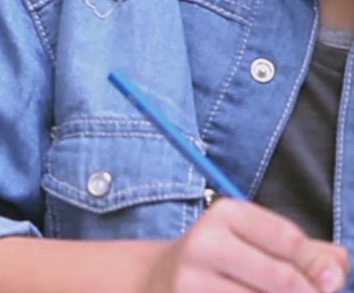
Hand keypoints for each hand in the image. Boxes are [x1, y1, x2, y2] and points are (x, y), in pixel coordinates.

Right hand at [145, 199, 347, 292]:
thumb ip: (310, 255)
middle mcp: (203, 242)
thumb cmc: (226, 261)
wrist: (159, 280)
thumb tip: (334, 274)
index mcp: (225, 214)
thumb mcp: (261, 243)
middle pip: (282, 279)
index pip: (290, 240)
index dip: (315, 266)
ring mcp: (190, 280)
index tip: (320, 280)